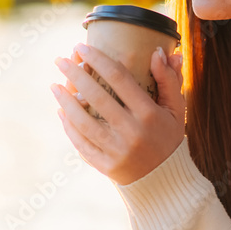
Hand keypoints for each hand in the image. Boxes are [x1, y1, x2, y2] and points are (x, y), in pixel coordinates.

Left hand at [51, 43, 184, 184]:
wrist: (166, 181)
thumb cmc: (168, 137)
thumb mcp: (175, 109)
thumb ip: (169, 79)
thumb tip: (158, 51)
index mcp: (149, 114)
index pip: (119, 78)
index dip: (98, 60)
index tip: (82, 47)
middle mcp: (132, 132)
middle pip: (97, 97)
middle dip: (75, 75)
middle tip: (60, 61)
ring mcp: (117, 150)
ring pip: (83, 121)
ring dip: (65, 101)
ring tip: (55, 85)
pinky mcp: (106, 166)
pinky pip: (81, 143)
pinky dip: (69, 126)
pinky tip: (61, 111)